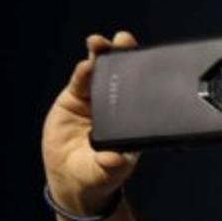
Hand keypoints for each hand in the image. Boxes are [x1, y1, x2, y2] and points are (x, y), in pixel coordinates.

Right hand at [43, 33, 140, 213]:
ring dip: (101, 56)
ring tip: (100, 43)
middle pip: (123, 77)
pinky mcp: (75, 99)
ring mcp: (96, 101)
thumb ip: (111, 166)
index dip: (146, 77)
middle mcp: (118, 107)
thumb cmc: (99, 175)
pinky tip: (85, 64)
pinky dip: (82, 72)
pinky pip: (80, 82)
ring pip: (100, 73)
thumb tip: (114, 159)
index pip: (143, 94)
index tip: (150, 63)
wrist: (71, 179)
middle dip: (125, 56)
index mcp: (135, 121)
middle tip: (125, 41)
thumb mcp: (107, 173)